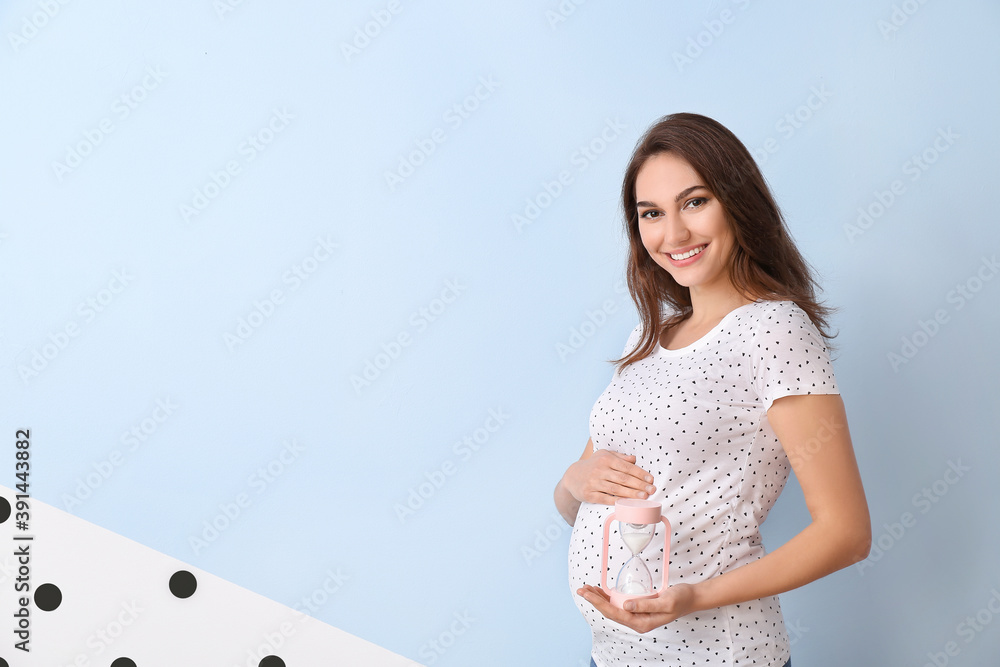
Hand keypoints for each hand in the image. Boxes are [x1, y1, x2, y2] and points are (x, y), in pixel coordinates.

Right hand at [562, 449, 654, 504]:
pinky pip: (605, 499)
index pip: (626, 467)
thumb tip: (635, 459)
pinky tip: (627, 503)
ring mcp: (594, 483)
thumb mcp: (604, 455)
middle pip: (623, 479)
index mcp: (605, 459)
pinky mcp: (589, 495)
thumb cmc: (592, 465)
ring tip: (643, 497)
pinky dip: (617, 501)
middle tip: (651, 490)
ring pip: (616, 489)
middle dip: (639, 485)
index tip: (650, 480)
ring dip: (631, 494)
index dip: (640, 473)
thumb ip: (620, 457)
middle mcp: (599, 470)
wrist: (572, 477)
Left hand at [576, 583, 697, 633]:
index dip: (598, 603)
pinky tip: (602, 591)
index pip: (614, 613)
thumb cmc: (680, 599)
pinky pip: (619, 604)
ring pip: (613, 608)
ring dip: (599, 599)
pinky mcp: (639, 608)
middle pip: (610, 612)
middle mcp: (638, 621)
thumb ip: (646, 605)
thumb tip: (626, 606)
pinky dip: (609, 597)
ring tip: (587, 589)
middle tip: (581, 589)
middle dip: (594, 601)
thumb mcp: (665, 601)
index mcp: (642, 622)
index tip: (586, 593)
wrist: (691, 597)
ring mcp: (638, 615)